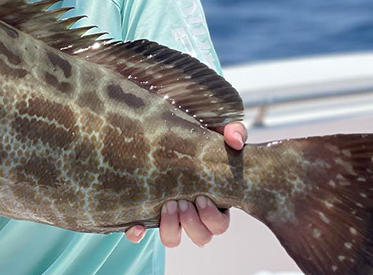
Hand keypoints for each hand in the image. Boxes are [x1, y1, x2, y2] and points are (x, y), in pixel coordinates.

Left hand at [124, 122, 246, 246]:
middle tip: (182, 201)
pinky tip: (137, 224)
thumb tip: (235, 141)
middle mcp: (193, 216)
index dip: (211, 217)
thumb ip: (233, 132)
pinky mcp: (145, 215)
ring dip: (171, 227)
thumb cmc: (197, 139)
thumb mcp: (217, 132)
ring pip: (173, 240)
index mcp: (214, 203)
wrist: (165, 135)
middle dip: (191, 222)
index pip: (219, 225)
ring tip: (167, 205)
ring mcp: (169, 217)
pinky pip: (139, 235)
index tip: (201, 197)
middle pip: (201, 237)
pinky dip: (137, 233)